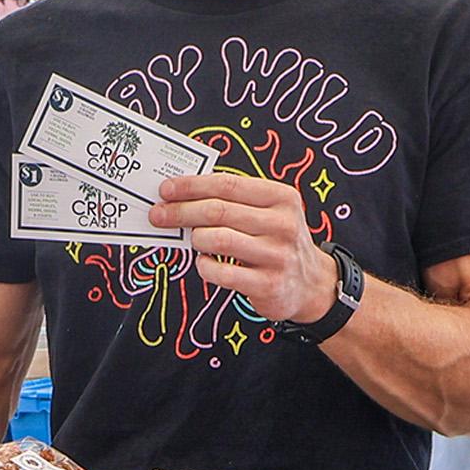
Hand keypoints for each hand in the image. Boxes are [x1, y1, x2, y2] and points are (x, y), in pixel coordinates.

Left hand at [150, 172, 338, 324]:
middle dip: (181, 211)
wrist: (311, 284)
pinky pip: (221, 272)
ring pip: (217, 239)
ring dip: (195, 238)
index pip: (227, 184)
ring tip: (192, 240)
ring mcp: (277, 255)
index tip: (166, 189)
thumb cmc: (278, 241)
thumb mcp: (270, 212)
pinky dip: (204, 266)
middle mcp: (282, 224)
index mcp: (281, 197)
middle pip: (218, 211)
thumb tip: (183, 195)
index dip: (191, 186)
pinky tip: (205, 262)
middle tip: (158, 214)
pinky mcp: (268, 284)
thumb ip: (235, 201)